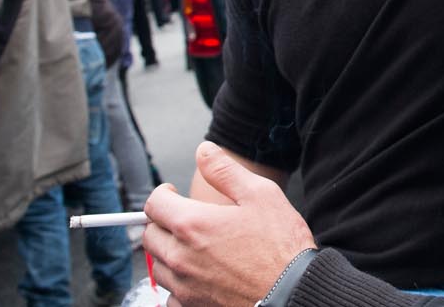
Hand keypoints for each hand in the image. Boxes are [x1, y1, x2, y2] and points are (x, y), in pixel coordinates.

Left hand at [144, 142, 315, 306]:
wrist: (293, 292)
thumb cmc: (281, 247)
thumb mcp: (261, 194)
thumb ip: (225, 170)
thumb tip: (204, 151)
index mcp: (192, 225)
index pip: (154, 204)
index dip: (163, 193)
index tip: (174, 194)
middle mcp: (181, 257)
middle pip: (150, 235)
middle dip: (163, 222)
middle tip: (187, 219)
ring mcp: (184, 286)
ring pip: (159, 265)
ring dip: (169, 253)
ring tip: (195, 247)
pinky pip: (170, 294)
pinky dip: (179, 283)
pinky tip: (200, 274)